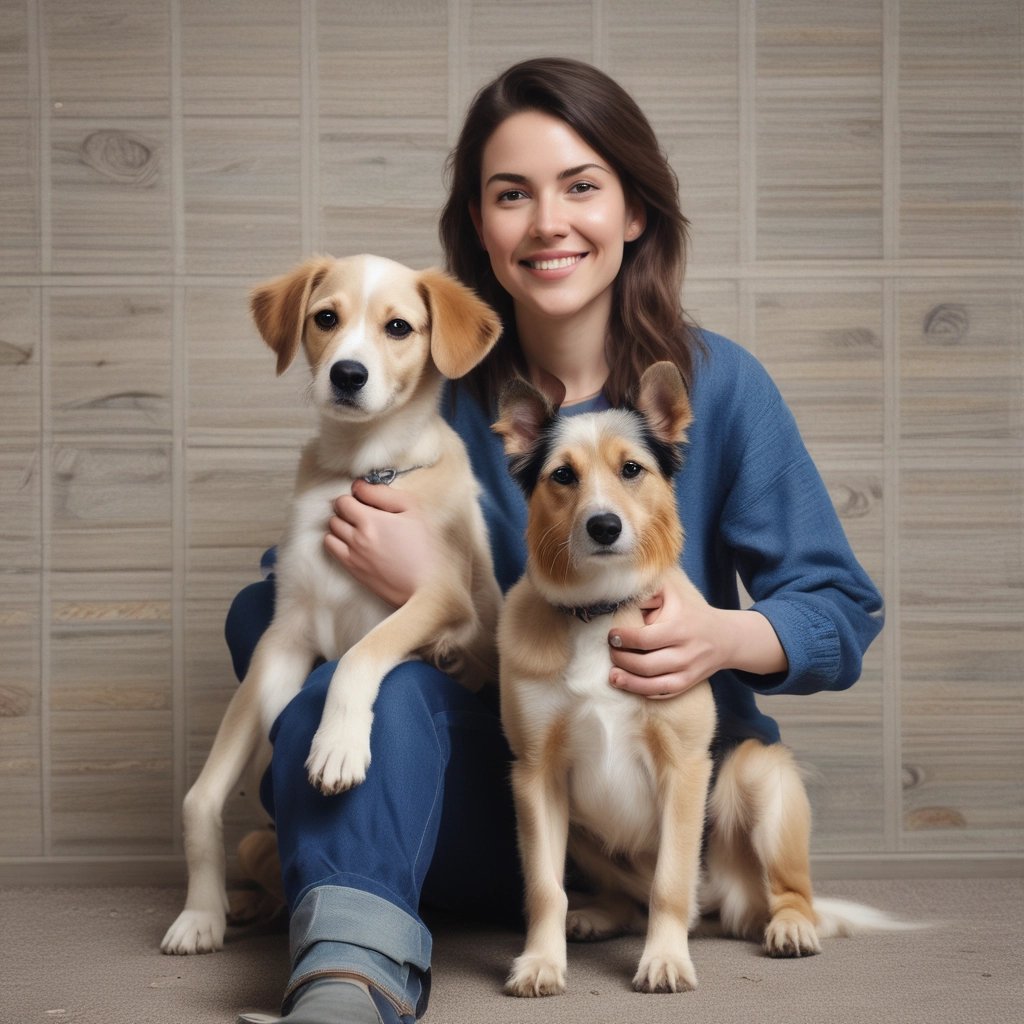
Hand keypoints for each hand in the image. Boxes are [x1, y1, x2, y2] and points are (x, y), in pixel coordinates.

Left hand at [324, 479, 437, 607]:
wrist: (427, 586)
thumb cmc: (425, 546)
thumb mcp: (413, 511)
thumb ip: (384, 494)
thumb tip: (360, 486)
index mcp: (370, 520)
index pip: (343, 500)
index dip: (354, 498)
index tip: (367, 502)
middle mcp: (356, 537)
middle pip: (336, 515)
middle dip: (347, 511)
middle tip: (365, 515)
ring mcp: (352, 555)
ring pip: (331, 532)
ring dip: (341, 526)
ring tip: (359, 529)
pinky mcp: (353, 570)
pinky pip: (332, 549)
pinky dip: (337, 542)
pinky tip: (354, 543)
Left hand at [607, 575, 786, 698]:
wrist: (725, 637)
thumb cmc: (691, 612)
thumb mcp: (672, 593)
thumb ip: (648, 591)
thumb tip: (622, 596)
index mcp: (679, 629)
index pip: (645, 639)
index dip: (624, 639)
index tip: (612, 636)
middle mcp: (685, 653)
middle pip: (645, 665)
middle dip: (621, 660)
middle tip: (611, 651)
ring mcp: (687, 672)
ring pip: (652, 685)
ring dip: (628, 682)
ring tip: (613, 676)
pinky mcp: (687, 684)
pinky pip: (662, 694)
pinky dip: (643, 692)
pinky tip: (630, 685)